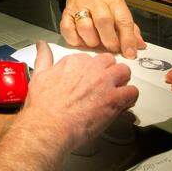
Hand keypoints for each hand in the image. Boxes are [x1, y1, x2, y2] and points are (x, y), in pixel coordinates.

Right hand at [0, 42, 138, 170]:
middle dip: (109, 73)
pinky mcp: (114, 98)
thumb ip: (43, 58)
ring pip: (124, 72)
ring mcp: (104, 82)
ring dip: (122, 82)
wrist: (49, 125)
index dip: (92, 71)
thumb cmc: (43, 105)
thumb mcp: (39, 75)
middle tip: (103, 88)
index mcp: (75, 61)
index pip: (91, 58)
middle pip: (110, 62)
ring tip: (115, 95)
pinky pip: (132, 92)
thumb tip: (41, 45)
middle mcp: (91, 67)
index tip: (89, 81)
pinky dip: (129, 99)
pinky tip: (122, 106)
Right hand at [61, 0, 145, 57]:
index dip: (127, 39)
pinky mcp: (65, 14)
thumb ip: (130, 30)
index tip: (129, 53)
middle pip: (103, 21)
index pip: (123, 19)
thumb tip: (139, 46)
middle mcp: (95, 0)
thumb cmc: (105, 7)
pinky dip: (76, 40)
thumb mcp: (120, 12)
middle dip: (110, 40)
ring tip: (96, 43)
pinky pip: (68, 30)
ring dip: (92, 41)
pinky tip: (82, 41)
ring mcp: (78, 6)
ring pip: (85, 27)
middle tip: (112, 49)